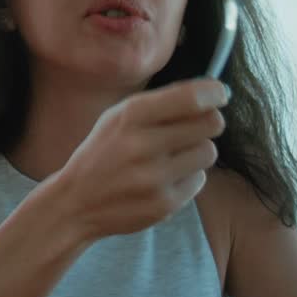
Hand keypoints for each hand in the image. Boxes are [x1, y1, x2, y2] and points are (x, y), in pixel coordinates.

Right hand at [52, 78, 228, 239]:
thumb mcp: (117, 118)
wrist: (76, 202)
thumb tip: (211, 93)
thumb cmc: (104, 152)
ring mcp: (154, 177)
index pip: (191, 98)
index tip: (220, 94)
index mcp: (130, 116)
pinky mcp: (164, 204)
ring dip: (197, 151)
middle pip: (210, 123)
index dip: (213, 93)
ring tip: (173, 156)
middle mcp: (142, 145)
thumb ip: (159, 104)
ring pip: (208, 151)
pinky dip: (187, 177)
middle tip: (196, 126)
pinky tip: (163, 179)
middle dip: (208, 121)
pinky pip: (199, 179)